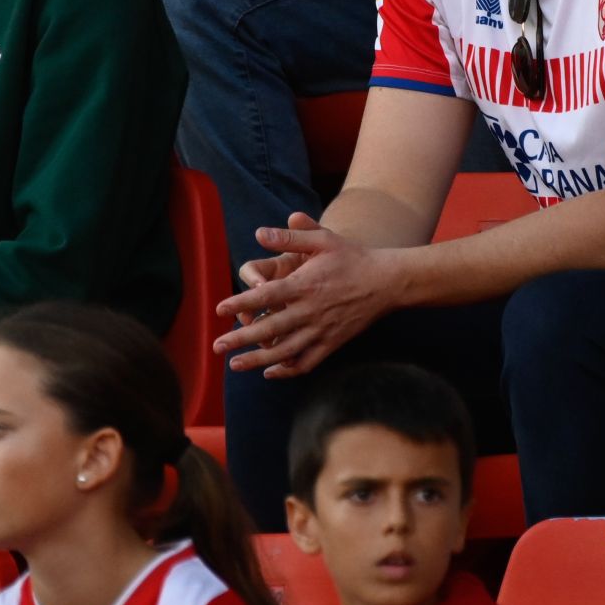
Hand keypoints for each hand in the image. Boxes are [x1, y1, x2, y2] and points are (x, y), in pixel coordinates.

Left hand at [214, 212, 394, 376]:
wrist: (387, 282)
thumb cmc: (352, 258)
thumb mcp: (324, 240)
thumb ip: (291, 237)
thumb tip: (259, 233)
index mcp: (305, 284)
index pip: (266, 295)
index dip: (241, 302)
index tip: (219, 309)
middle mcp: (311, 310)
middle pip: (269, 328)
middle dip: (240, 339)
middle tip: (217, 347)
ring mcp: (322, 329)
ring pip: (285, 350)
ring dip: (257, 360)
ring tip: (235, 365)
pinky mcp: (332, 343)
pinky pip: (306, 362)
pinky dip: (287, 370)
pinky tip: (270, 372)